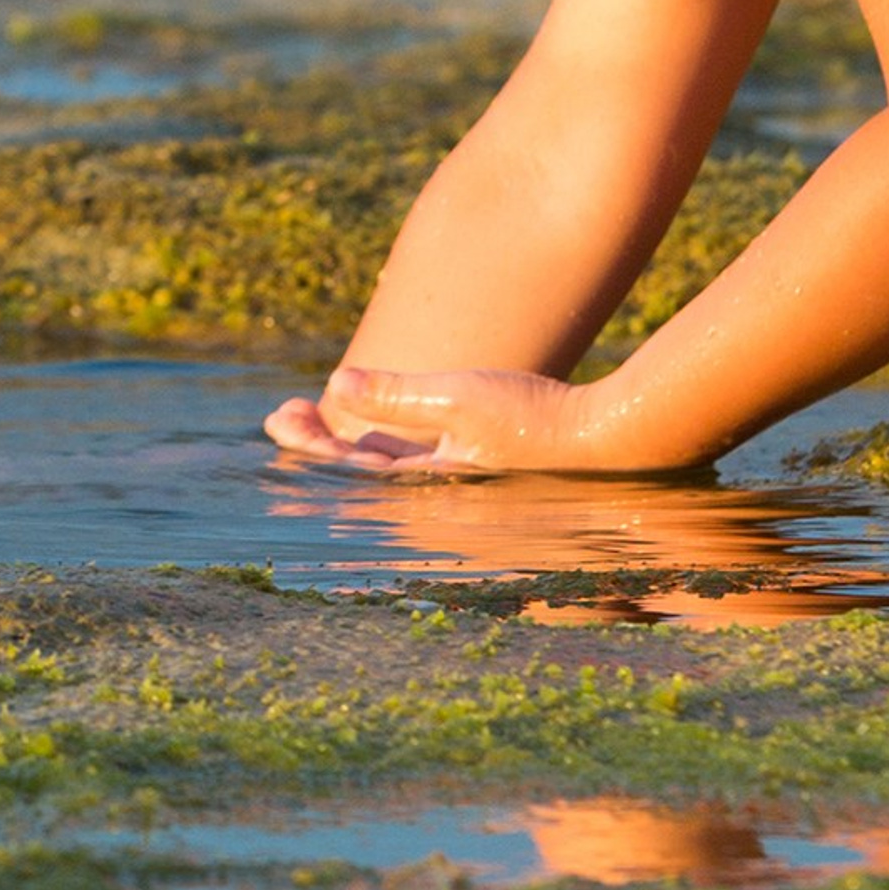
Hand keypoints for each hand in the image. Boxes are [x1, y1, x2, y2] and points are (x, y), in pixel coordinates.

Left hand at [263, 362, 580, 477]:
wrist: (610, 445)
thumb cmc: (536, 420)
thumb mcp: (461, 398)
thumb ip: (396, 397)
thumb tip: (335, 388)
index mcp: (424, 489)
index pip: (348, 469)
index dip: (309, 444)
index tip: (278, 417)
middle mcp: (435, 501)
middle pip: (359, 475)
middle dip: (318, 443)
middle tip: (284, 413)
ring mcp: (456, 494)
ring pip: (384, 472)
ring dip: (345, 444)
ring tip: (314, 414)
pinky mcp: (476, 479)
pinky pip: (412, 469)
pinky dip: (381, 449)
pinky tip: (375, 433)